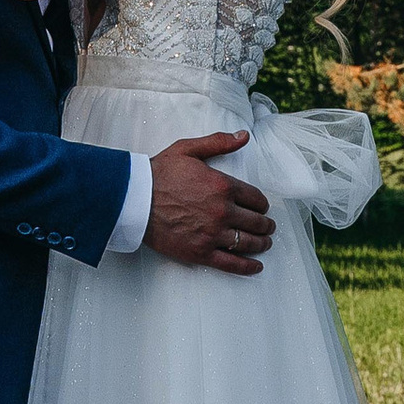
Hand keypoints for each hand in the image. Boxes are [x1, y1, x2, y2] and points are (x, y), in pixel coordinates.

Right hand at [145, 132, 270, 275]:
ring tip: (265, 243)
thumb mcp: (189, 149)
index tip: (262, 207)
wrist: (135, 200)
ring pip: (248, 242)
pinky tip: (256, 266)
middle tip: (267, 226)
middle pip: (256, 222)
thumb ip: (219, 142)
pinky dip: (247, 266)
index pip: (256, 198)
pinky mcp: (201, 253)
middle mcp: (223, 212)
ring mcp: (213, 234)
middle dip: (265, 224)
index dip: (262, 204)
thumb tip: (243, 136)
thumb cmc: (159, 174)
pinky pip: (231, 263)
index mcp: (223, 186)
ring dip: (262, 243)